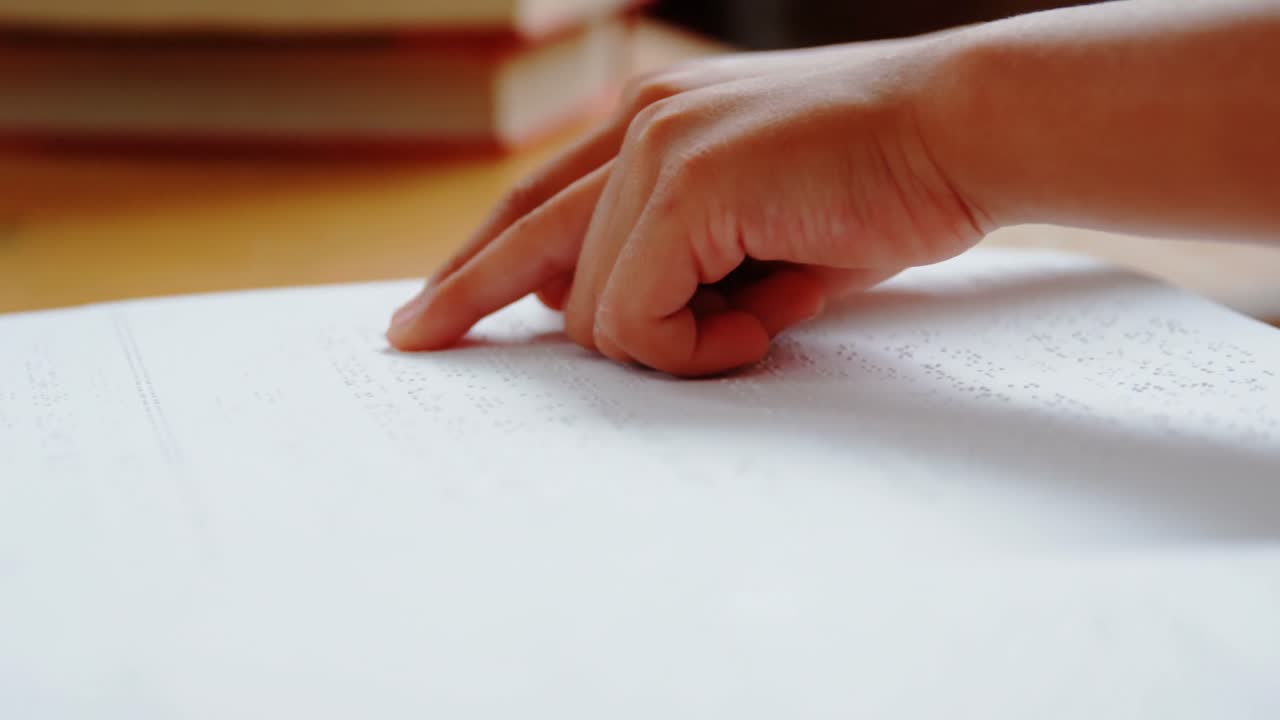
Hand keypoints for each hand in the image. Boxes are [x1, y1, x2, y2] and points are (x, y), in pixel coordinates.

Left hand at [388, 37, 988, 375]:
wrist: (966, 132)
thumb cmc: (881, 186)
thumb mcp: (764, 238)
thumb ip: (687, 269)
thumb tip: (615, 320)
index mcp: (656, 125)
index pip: (540, 200)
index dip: (480, 257)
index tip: (435, 304)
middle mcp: (642, 125)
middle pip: (523, 236)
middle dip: (464, 297)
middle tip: (406, 344)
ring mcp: (659, 148)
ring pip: (595, 301)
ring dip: (670, 343)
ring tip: (757, 324)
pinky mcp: (688, 182)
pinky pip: (639, 311)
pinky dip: (690, 346)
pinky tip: (758, 327)